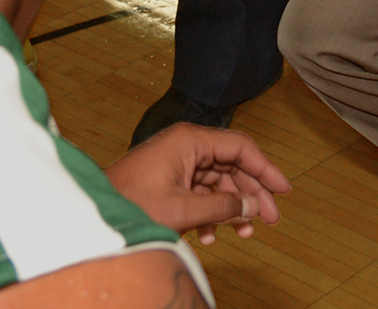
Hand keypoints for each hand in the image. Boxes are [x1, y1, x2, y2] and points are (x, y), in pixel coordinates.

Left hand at [107, 125, 290, 246]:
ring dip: (232, 208)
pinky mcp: (167, 180)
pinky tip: (212, 236)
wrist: (94, 218)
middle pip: (232, 165)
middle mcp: (185, 146)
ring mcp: (175, 163)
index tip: (283, 190)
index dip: (265, 169)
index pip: (240, 147)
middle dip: (252, 194)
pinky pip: (199, 192)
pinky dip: (210, 213)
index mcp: (189, 140)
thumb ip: (223, 206)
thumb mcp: (182, 210)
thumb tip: (254, 205)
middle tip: (270, 219)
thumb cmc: (130, 206)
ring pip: (217, 181)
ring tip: (244, 234)